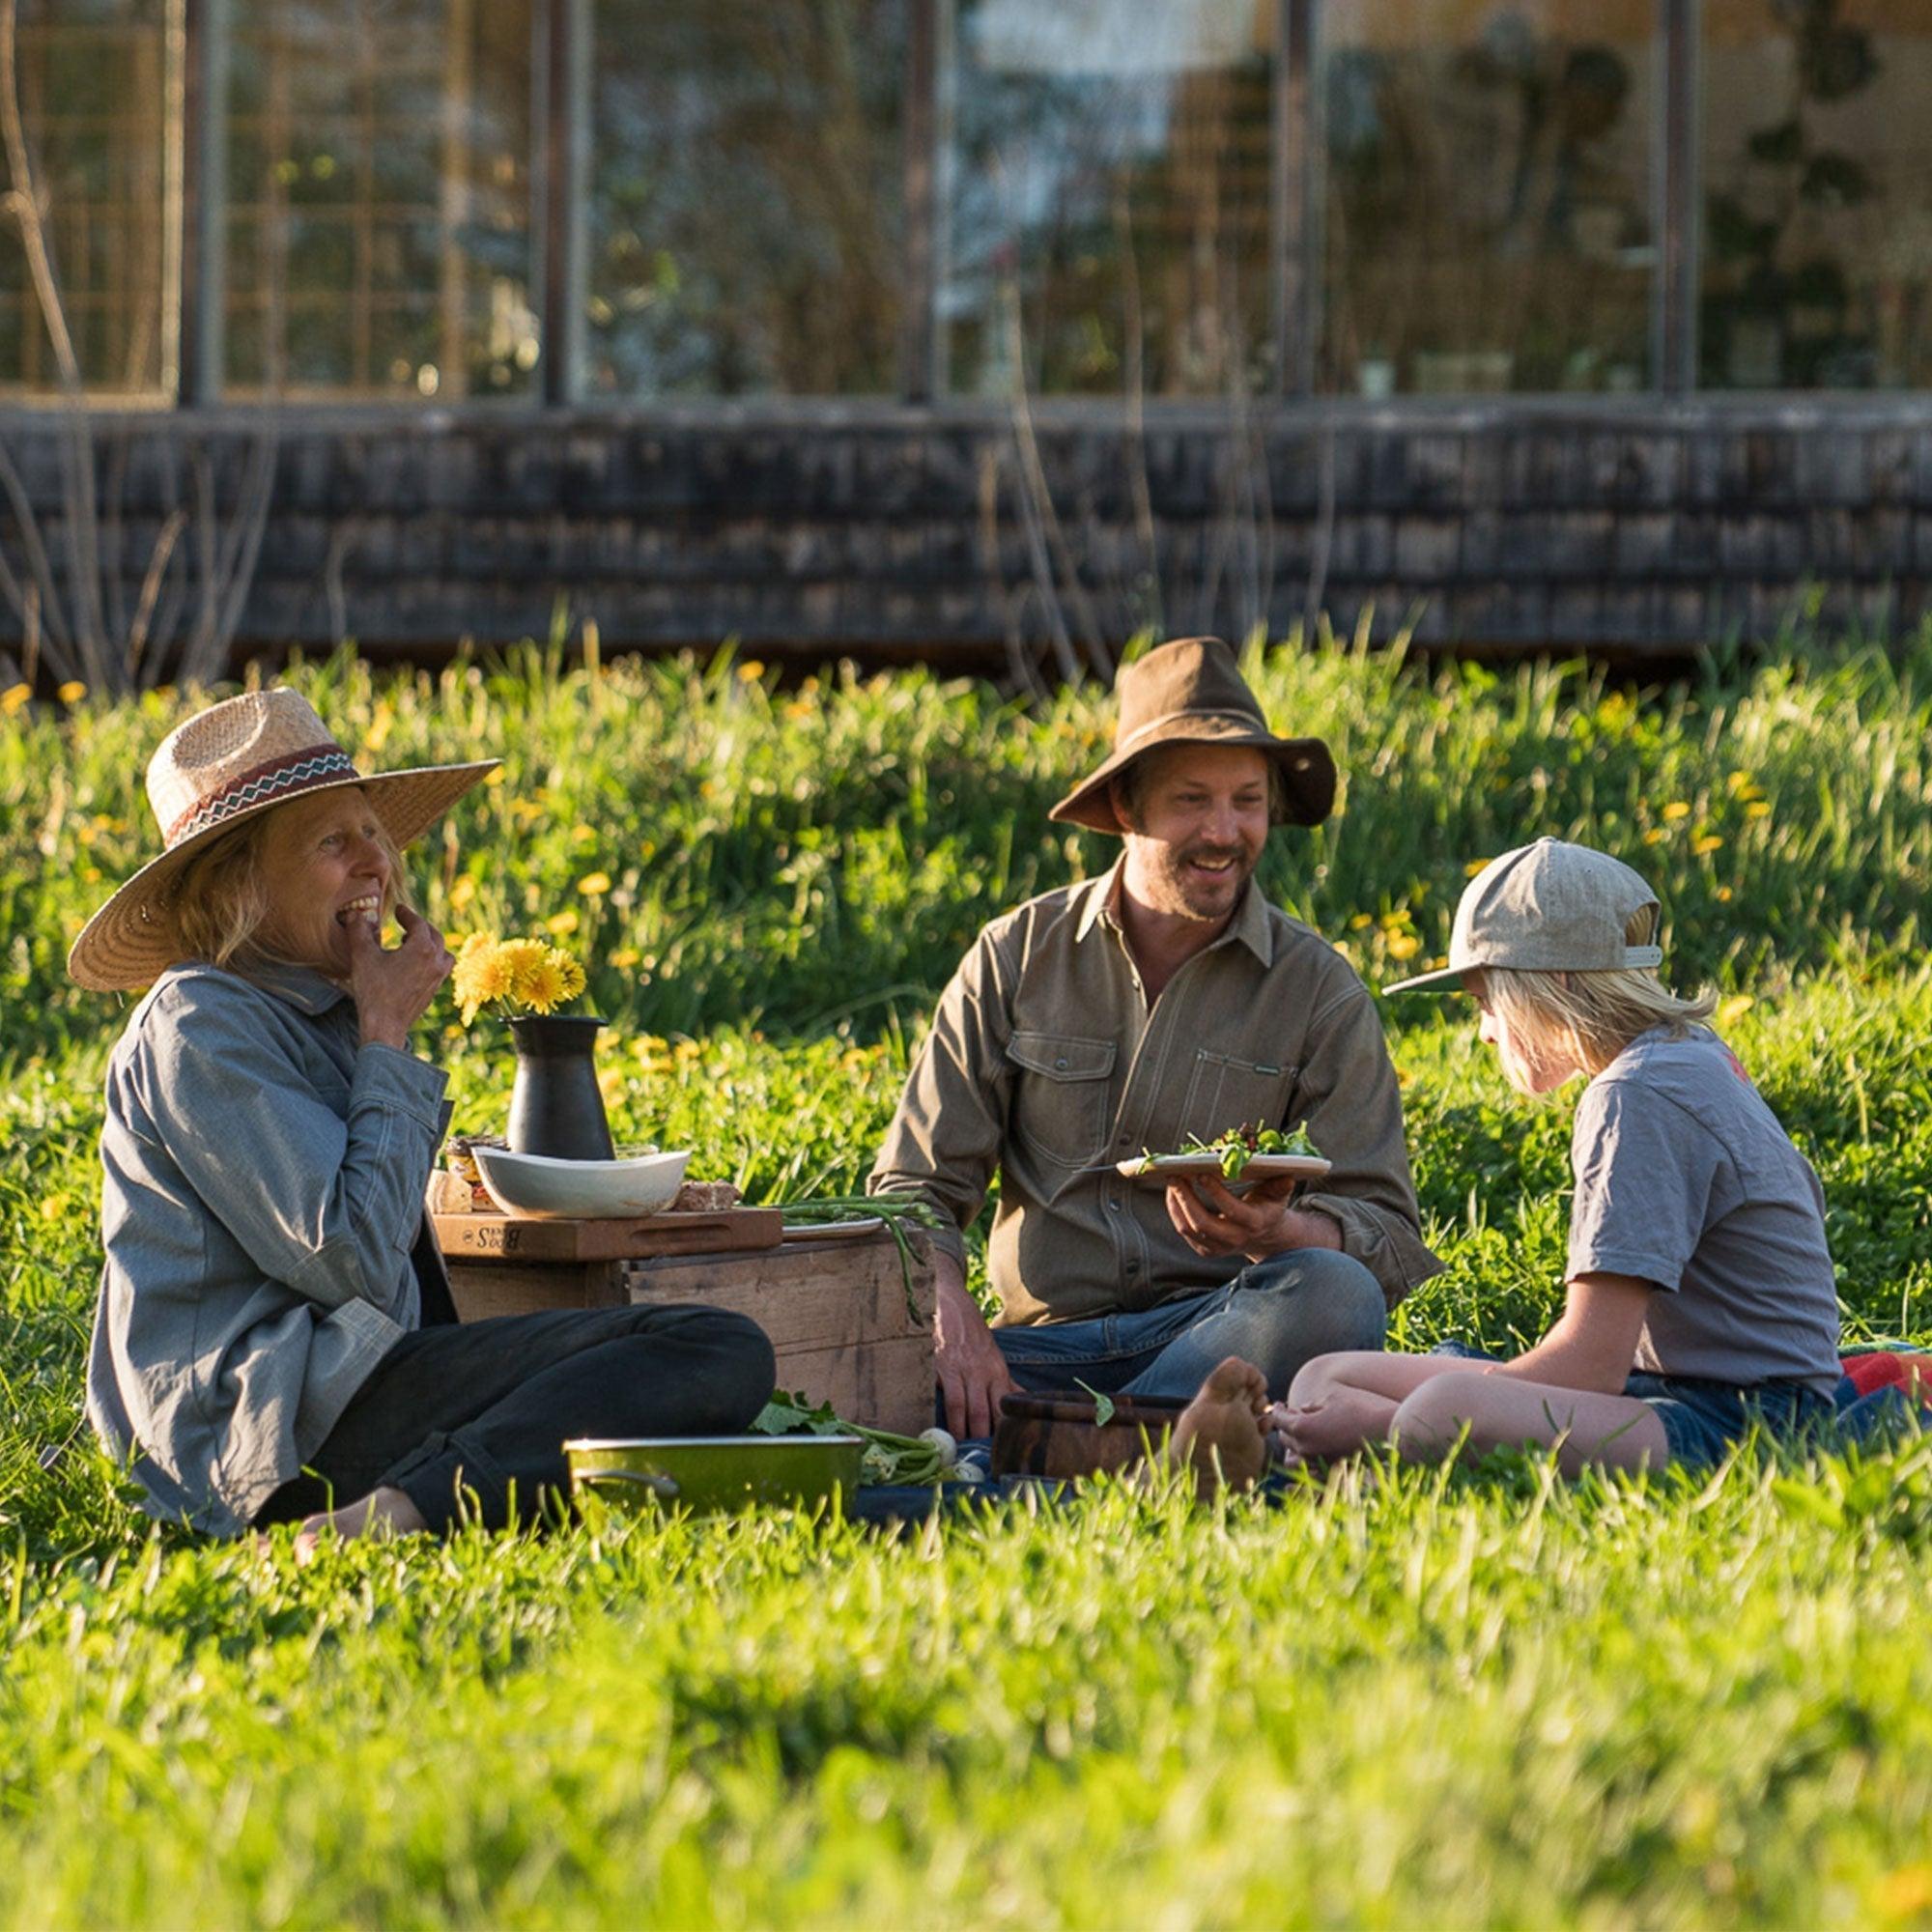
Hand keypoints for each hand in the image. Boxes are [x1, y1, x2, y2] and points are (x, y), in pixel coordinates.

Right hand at [349, 904, 454, 1050]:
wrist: (384, 1025)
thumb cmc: (374, 990)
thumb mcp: (362, 956)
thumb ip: (359, 931)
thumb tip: (355, 914)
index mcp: (422, 948)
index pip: (418, 923)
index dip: (407, 914)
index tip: (399, 909)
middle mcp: (435, 961)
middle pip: (434, 936)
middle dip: (420, 927)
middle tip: (407, 923)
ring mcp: (437, 978)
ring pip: (443, 953)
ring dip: (431, 944)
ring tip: (413, 943)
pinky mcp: (434, 992)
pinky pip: (439, 969)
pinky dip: (431, 961)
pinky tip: (413, 965)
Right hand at [933, 1253, 1017, 1439]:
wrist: (949, 1300)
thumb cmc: (970, 1331)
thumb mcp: (992, 1355)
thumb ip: (1005, 1381)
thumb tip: (1022, 1400)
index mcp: (998, 1371)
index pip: (1007, 1407)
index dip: (1007, 1430)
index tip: (1006, 1450)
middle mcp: (984, 1372)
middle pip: (988, 1413)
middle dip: (986, 1439)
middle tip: (983, 1460)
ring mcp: (963, 1369)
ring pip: (968, 1410)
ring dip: (966, 1433)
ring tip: (964, 1451)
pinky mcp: (943, 1366)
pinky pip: (948, 1398)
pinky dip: (948, 1418)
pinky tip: (945, 1433)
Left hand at [1164, 1172, 1337, 1264]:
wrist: (1263, 1236)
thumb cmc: (1268, 1207)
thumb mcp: (1278, 1195)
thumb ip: (1280, 1185)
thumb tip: (1287, 1176)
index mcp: (1254, 1223)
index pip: (1232, 1210)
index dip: (1215, 1192)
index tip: (1201, 1173)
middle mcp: (1235, 1239)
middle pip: (1202, 1223)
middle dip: (1186, 1197)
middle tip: (1175, 1175)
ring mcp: (1218, 1247)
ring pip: (1188, 1228)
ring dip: (1176, 1203)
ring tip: (1172, 1180)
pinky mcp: (1205, 1250)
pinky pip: (1184, 1231)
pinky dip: (1175, 1211)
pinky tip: (1173, 1193)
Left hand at [1266, 1383, 1389, 1465]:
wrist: (1383, 1432)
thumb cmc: (1358, 1410)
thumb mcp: (1331, 1399)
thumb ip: (1312, 1405)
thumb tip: (1303, 1409)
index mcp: (1302, 1428)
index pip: (1279, 1419)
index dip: (1277, 1409)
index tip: (1279, 1403)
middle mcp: (1305, 1448)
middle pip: (1284, 1437)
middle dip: (1284, 1425)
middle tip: (1289, 1414)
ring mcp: (1317, 1461)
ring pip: (1294, 1455)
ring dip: (1294, 1442)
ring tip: (1301, 1430)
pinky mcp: (1329, 1470)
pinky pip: (1309, 1465)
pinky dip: (1306, 1455)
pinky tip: (1316, 1443)